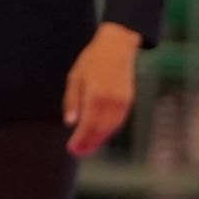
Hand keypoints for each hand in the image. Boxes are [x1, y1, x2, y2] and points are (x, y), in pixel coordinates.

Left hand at [62, 23, 138, 155]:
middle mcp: (110, 101)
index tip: (71, 148)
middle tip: (77, 152)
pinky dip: (108, 131)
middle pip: (99, 130)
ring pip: (110, 128)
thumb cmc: (91, 60)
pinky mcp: (128, 101)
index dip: (80, 140)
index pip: (87, 125)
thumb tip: (70, 123)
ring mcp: (121, 102)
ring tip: (87, 147)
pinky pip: (118, 122)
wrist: (116, 47)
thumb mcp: (75, 77)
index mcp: (95, 95)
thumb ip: (72, 101)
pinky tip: (100, 135)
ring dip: (98, 141)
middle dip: (88, 144)